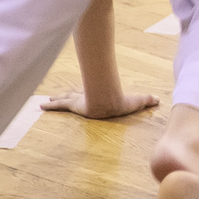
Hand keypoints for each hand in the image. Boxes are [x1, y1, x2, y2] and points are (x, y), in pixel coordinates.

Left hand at [42, 88, 158, 119]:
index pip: (89, 92)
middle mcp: (86, 95)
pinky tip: (40, 106)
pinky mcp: (73, 105)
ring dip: (55, 100)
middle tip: (55, 94)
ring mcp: (78, 99)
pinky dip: (50, 106)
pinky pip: (59, 105)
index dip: (83, 92)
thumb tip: (159, 99)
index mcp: (98, 96)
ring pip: (63, 98)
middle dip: (65, 95)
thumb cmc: (120, 102)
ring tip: (44, 101)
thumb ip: (145, 100)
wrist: (109, 101)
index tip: (78, 92)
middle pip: (73, 94)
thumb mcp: (134, 103)